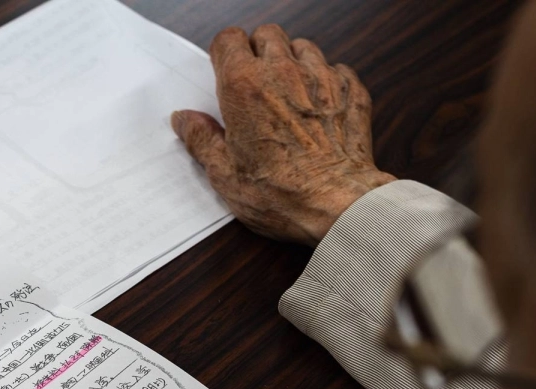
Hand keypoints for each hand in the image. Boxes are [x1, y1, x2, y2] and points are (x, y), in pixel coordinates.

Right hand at [172, 25, 394, 242]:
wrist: (336, 206)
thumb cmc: (281, 194)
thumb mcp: (224, 174)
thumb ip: (201, 139)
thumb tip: (185, 120)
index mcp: (244, 86)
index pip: (228, 39)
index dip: (224, 54)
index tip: (225, 72)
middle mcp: (283, 72)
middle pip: (265, 35)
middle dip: (257, 52)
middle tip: (255, 83)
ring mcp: (321, 77)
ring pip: (302, 46)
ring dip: (292, 63)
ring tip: (287, 95)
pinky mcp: (350, 89)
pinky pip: (335, 69)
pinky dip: (324, 82)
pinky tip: (317, 108)